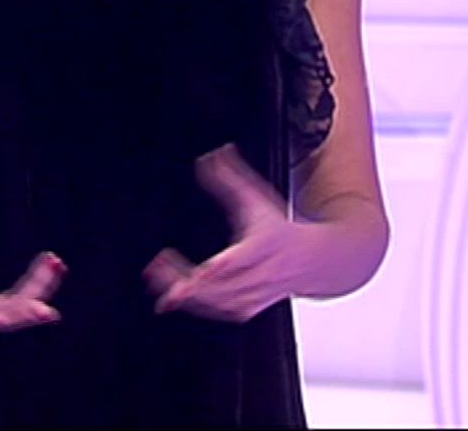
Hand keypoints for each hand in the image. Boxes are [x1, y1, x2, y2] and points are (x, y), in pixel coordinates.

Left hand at [142, 145, 303, 322]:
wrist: (311, 261)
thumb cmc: (278, 228)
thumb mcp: (257, 198)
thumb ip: (231, 177)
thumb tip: (212, 156)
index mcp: (264, 245)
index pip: (241, 259)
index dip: (219, 268)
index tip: (198, 272)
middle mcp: (261, 273)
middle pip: (222, 285)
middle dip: (187, 282)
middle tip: (156, 271)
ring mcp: (255, 294)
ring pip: (218, 302)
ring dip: (185, 295)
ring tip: (156, 280)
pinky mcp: (247, 308)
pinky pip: (219, 311)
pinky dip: (195, 305)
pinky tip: (173, 297)